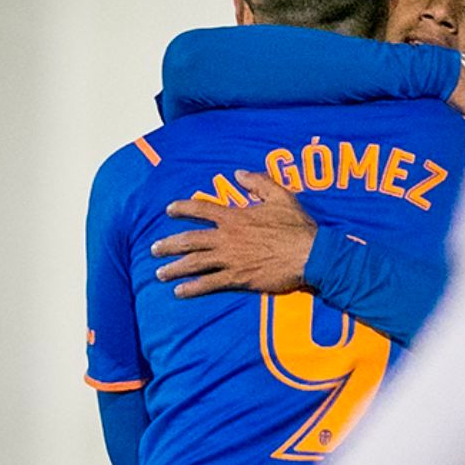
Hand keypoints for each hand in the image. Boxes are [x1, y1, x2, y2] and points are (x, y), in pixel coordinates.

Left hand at [151, 170, 316, 298]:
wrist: (310, 255)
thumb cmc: (297, 226)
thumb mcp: (281, 196)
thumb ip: (259, 182)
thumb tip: (240, 173)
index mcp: (236, 217)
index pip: (202, 209)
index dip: (183, 208)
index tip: (169, 210)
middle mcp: (228, 237)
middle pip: (190, 240)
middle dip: (169, 244)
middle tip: (154, 249)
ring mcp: (231, 259)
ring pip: (195, 262)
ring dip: (174, 267)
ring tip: (160, 273)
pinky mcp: (238, 277)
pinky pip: (209, 283)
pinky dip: (192, 288)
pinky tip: (179, 291)